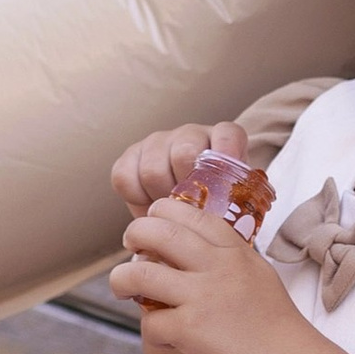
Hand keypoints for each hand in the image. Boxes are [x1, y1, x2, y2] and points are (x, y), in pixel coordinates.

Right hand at [110, 118, 247, 215]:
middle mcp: (190, 134)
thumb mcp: (229, 205)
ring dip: (160, 199)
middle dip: (186, 190)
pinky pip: (125, 176)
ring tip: (171, 213)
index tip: (224, 183)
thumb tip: (220, 219)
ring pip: (152, 169)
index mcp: (221, 141)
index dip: (226, 153)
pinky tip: (150, 204)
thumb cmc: (210, 207)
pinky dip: (136, 198)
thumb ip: (230, 205)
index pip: (227, 135)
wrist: (183, 207)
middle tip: (190, 212)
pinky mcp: (131, 155)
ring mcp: (159, 141)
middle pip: (184, 154)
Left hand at [110, 195, 303, 353]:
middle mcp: (216, 267)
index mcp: (234, 251)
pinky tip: (166, 339)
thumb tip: (193, 252)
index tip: (154, 220)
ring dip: (121, 279)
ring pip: (139, 273)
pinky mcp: (190, 330)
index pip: (190, 213)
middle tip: (131, 244)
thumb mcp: (257, 275)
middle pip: (159, 231)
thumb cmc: (276, 327)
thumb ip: (228, 260)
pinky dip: (152, 332)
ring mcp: (201, 297)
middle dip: (135, 233)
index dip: (164, 211)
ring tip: (122, 286)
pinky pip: (151, 323)